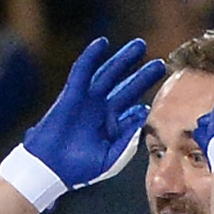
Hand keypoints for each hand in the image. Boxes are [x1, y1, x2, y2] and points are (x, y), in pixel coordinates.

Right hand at [8, 37, 164, 207]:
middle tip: (160, 64)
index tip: (164, 92)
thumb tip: (141, 117)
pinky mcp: (71, 94)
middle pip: (126, 86)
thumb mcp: (109, 159)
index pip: (133, 109)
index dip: (147, 103)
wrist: (49, 170)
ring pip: (108, 74)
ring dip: (122, 59)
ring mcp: (87, 100)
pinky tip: (102, 43)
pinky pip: (81, 72)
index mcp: (112, 126)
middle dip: (142, 75)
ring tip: (140, 45)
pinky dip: (90, 56)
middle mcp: (101, 110)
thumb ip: (128, 142)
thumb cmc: (77, 169)